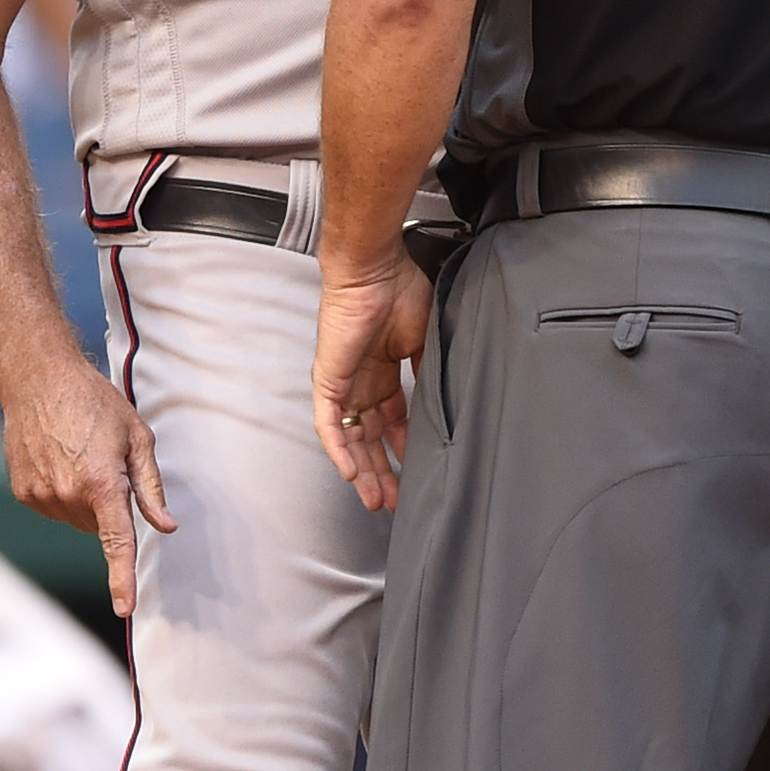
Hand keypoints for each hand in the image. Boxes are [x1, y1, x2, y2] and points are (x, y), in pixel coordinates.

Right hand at [1, 349, 173, 616]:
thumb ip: (151, 487)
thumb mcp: (137, 437)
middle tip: (104, 464)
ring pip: (77, 521)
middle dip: (109, 507)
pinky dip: (61, 494)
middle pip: (100, 528)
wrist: (38, 379)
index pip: (117, 543)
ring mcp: (42, 496)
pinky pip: (53, 509)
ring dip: (84, 501)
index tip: (124, 609)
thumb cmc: (96, 403)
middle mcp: (69, 495)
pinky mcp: (24, 493)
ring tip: (78, 456)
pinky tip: (58, 460)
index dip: (122, 579)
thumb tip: (165, 526)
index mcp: (103, 483)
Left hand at [313, 251, 432, 511]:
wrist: (375, 270)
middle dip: (383, 472)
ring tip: (377, 500)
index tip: (416, 474)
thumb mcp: (425, 341)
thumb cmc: (400, 292)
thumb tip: (441, 403)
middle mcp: (362, 383)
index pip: (393, 424)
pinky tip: (351, 474)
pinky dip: (340, 450)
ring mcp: (343, 384)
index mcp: (386, 373)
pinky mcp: (328, 381)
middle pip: (370, 440)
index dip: (403, 451)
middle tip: (394, 501)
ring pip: (350, 440)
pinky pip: (330, 425)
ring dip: (363, 471)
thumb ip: (428, 374)